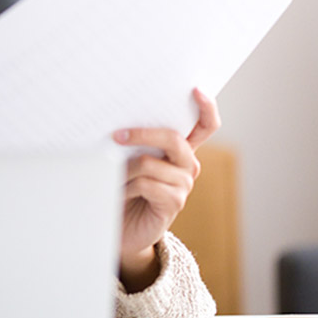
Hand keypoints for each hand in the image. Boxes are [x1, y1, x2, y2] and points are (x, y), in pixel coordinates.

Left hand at [115, 88, 219, 290]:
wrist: (122, 227)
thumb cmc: (124, 188)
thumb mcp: (128, 161)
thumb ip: (132, 144)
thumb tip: (117, 125)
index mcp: (180, 149)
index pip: (205, 125)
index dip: (206, 107)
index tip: (196, 90)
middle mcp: (187, 164)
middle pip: (174, 139)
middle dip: (143, 134)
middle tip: (116, 135)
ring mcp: (183, 184)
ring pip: (150, 163)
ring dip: (124, 169)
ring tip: (110, 176)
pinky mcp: (173, 203)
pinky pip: (146, 184)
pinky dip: (126, 186)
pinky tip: (119, 193)